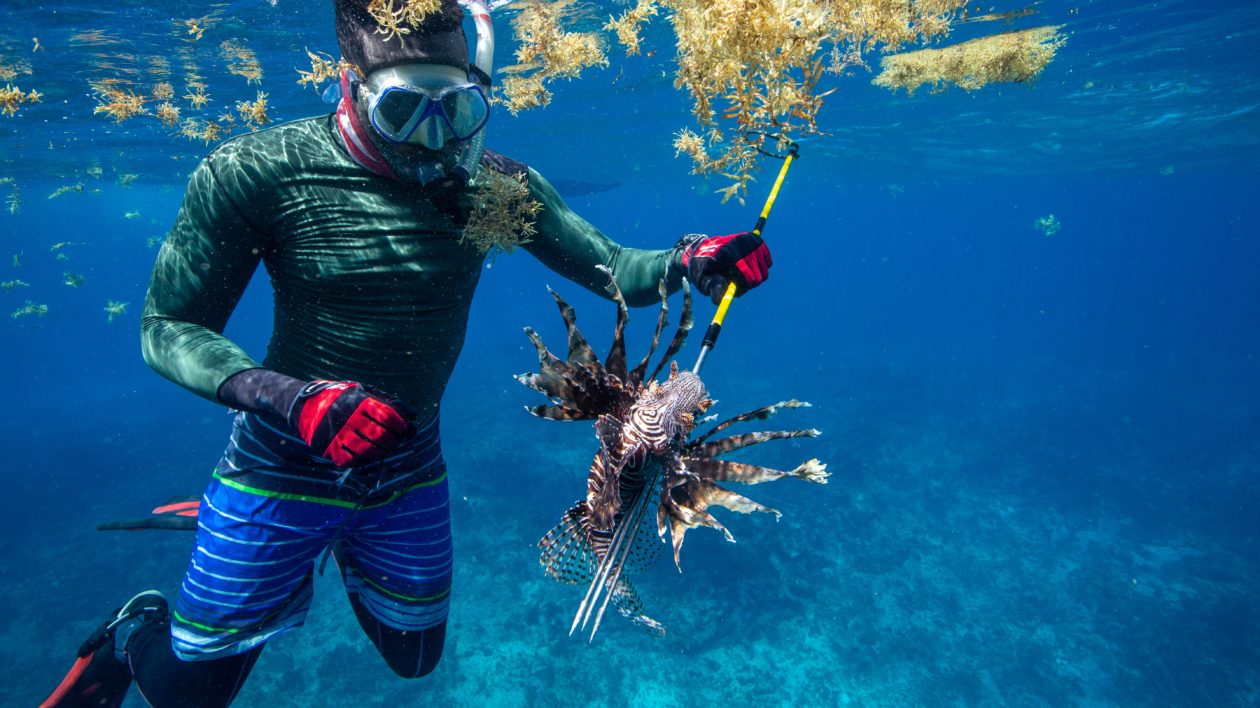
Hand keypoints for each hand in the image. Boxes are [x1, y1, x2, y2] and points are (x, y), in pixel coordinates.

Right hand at [287, 380, 416, 466]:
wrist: (306, 406)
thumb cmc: (343, 398)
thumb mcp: (363, 391)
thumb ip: (387, 401)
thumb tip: (413, 416)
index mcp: (358, 401)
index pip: (388, 416)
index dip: (402, 426)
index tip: (408, 430)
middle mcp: (348, 418)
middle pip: (380, 436)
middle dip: (394, 441)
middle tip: (397, 441)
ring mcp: (338, 435)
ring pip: (368, 451)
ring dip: (382, 452)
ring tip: (385, 448)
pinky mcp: (329, 449)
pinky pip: (353, 460)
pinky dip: (365, 460)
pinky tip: (369, 454)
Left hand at [681, 232, 771, 303]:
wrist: (708, 247)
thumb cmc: (706, 267)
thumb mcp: (705, 279)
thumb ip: (714, 289)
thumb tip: (718, 301)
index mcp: (727, 253)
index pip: (747, 279)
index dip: (741, 288)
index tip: (732, 288)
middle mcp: (742, 245)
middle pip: (757, 279)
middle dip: (747, 285)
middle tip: (736, 282)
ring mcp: (751, 242)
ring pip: (764, 274)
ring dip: (754, 278)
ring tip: (740, 274)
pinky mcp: (758, 241)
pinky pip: (768, 264)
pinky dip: (760, 269)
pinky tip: (748, 265)